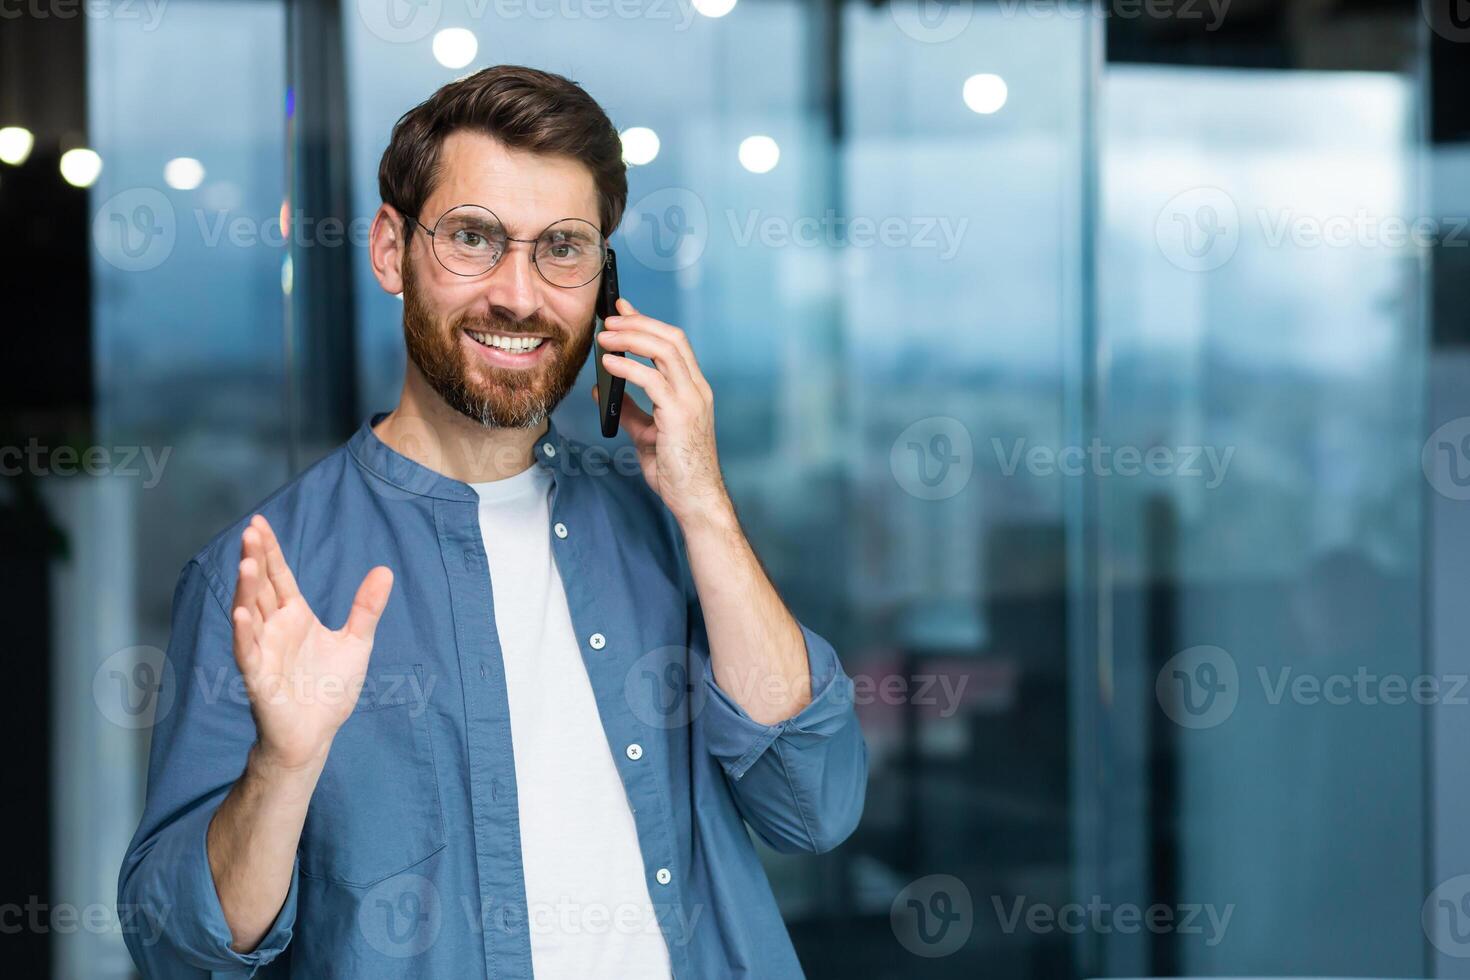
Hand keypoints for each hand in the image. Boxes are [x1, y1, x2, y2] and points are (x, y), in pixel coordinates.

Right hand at [230, 515, 393, 772]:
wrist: (316, 733)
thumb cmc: (329, 688)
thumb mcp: (357, 642)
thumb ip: (366, 608)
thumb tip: (385, 570)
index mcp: (294, 616)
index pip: (278, 576)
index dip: (269, 551)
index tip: (258, 523)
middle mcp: (273, 629)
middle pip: (260, 588)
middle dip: (254, 560)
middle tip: (250, 531)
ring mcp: (263, 652)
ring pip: (250, 616)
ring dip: (246, 591)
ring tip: (246, 564)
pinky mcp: (259, 680)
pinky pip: (248, 654)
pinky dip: (244, 635)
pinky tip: (241, 615)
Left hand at [592, 297, 731, 525]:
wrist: (696, 500)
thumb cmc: (677, 471)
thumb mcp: (646, 434)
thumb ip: (628, 410)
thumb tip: (601, 389)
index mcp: (693, 390)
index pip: (674, 343)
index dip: (647, 322)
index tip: (622, 310)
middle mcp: (697, 389)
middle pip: (671, 338)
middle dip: (638, 322)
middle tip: (608, 318)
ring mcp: (691, 400)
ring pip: (664, 351)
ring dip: (631, 338)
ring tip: (604, 336)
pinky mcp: (680, 415)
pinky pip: (652, 380)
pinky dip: (628, 367)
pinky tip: (609, 364)